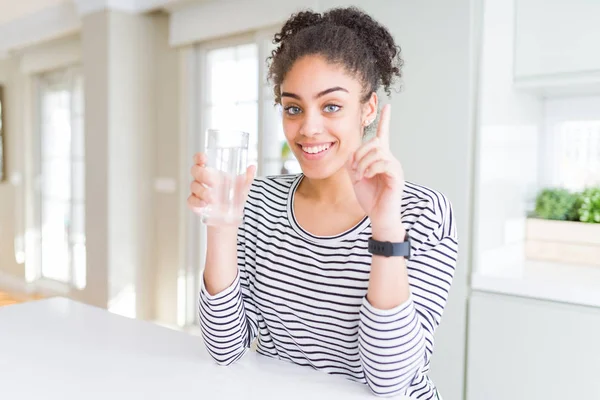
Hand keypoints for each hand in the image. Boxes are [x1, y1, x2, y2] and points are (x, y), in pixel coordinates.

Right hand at [187, 152, 255, 217]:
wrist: (228, 216)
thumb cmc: (232, 197)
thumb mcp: (241, 187)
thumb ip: (247, 178)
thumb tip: (253, 167)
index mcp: (210, 171)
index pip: (199, 160)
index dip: (199, 157)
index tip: (204, 158)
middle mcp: (201, 180)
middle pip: (195, 171)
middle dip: (202, 174)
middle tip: (213, 182)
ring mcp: (197, 191)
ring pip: (194, 186)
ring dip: (202, 191)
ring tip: (212, 198)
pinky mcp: (195, 204)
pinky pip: (191, 201)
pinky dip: (196, 202)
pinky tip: (204, 204)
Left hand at [347, 104, 405, 235]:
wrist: (378, 216)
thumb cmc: (370, 198)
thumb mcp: (356, 177)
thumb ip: (352, 162)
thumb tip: (351, 152)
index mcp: (380, 158)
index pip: (384, 135)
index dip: (385, 120)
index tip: (387, 106)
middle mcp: (390, 160)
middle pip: (375, 143)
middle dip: (360, 154)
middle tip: (355, 171)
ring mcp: (395, 167)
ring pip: (378, 152)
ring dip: (364, 163)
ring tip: (361, 176)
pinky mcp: (397, 176)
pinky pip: (384, 163)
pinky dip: (371, 169)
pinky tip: (367, 177)